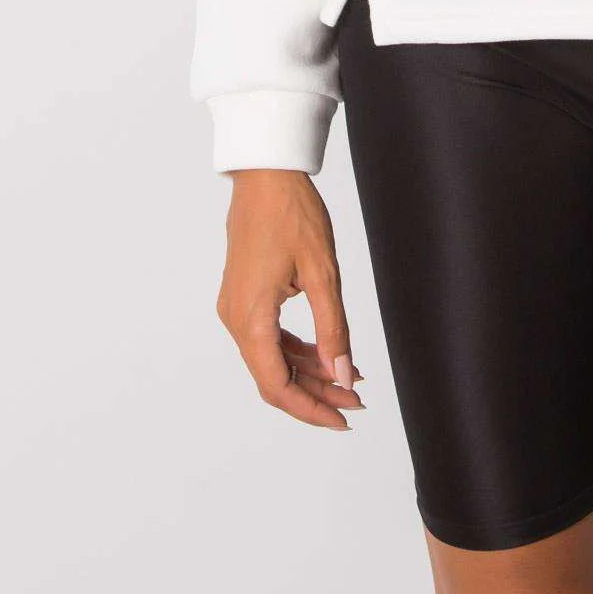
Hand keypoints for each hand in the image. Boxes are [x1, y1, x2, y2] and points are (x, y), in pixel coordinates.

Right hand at [215, 169, 365, 429]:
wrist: (266, 174)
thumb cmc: (293, 214)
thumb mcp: (322, 272)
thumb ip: (332, 327)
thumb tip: (342, 372)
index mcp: (251, 318)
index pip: (276, 386)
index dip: (310, 409)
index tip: (342, 419)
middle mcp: (237, 319)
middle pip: (274, 377)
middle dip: (315, 393)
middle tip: (355, 400)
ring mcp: (237, 308)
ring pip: (272, 359)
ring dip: (309, 371)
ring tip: (349, 377)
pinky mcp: (244, 296)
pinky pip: (269, 337)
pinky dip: (297, 350)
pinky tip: (326, 352)